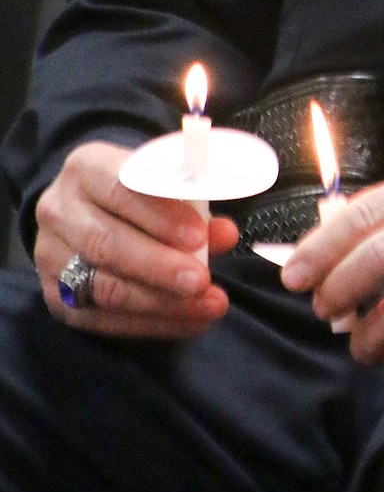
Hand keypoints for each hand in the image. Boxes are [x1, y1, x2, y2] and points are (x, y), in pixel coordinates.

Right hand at [34, 141, 238, 337]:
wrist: (88, 207)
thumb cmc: (136, 189)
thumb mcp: (162, 181)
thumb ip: (193, 204)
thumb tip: (225, 235)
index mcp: (86, 167)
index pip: (121, 189)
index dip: (160, 215)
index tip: (199, 236)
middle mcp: (60, 210)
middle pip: (108, 244)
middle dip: (160, 267)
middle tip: (203, 281)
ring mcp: (51, 256)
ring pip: (105, 287)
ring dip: (161, 302)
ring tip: (207, 306)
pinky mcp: (55, 296)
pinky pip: (102, 319)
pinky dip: (150, 323)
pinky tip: (188, 322)